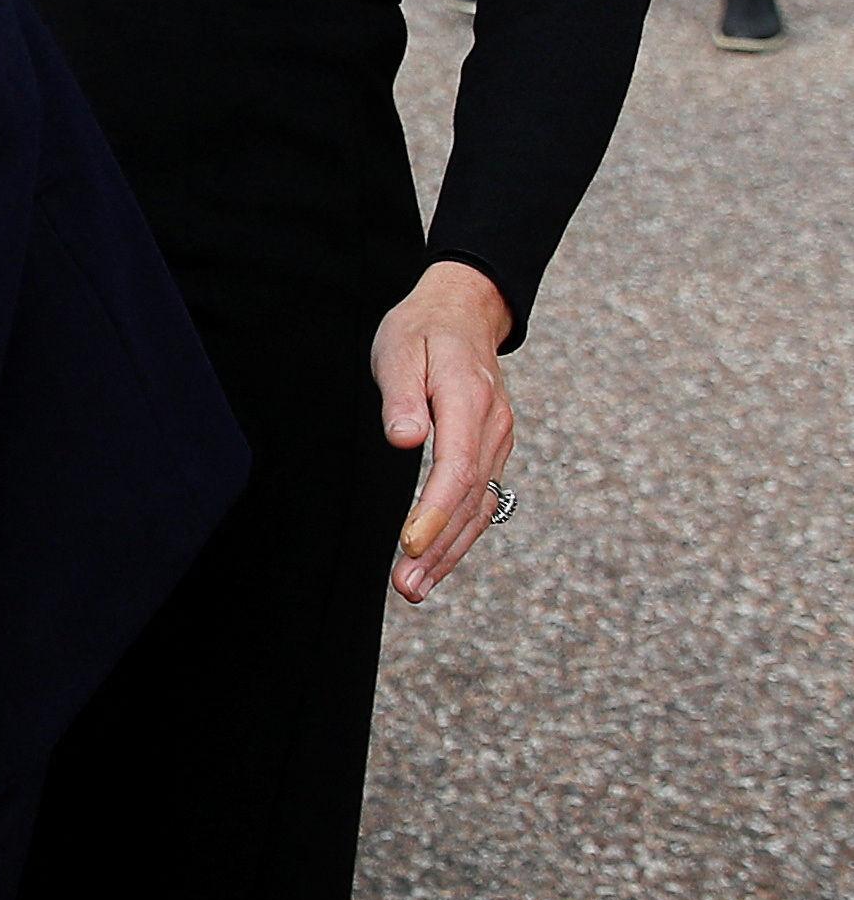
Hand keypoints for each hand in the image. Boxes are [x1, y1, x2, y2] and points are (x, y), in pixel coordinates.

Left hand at [377, 260, 516, 603]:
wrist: (464, 312)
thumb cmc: (422, 329)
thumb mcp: (401, 348)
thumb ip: (402, 394)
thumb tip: (404, 438)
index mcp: (470, 399)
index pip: (457, 467)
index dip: (434, 510)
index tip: (410, 544)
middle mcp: (493, 427)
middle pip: (469, 498)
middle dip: (440, 547)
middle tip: (407, 586)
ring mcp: (498, 441)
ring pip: (478, 506)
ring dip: (449, 551)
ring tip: (413, 587)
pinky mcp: (491, 450)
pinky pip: (479, 499)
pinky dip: (460, 533)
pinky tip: (437, 561)